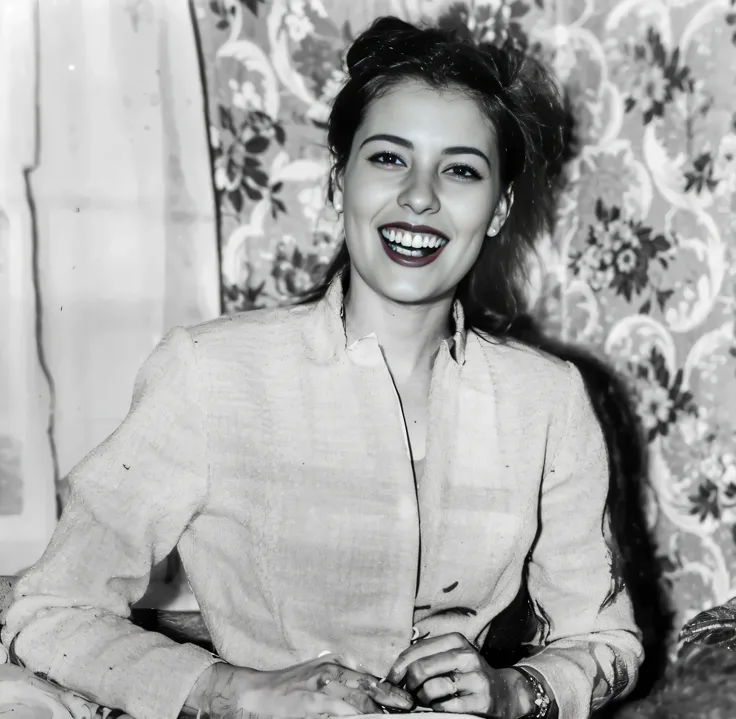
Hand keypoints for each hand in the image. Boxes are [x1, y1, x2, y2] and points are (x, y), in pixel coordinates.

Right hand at [186, 656, 412, 718]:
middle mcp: (329, 679)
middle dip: (388, 706)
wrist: (258, 693)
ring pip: (354, 711)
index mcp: (333, 668)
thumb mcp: (320, 672)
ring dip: (371, 716)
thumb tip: (371, 687)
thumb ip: (344, 678)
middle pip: (366, 696)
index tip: (408, 701)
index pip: (370, 680)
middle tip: (405, 711)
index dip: (391, 692)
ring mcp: (319, 698)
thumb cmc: (292, 684)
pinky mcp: (310, 712)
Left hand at [386, 633, 534, 717]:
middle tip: (406, 693)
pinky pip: (447, 705)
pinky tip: (440, 706)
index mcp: (455, 640)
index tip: (391, 679)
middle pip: (422, 668)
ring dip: (422, 698)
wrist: (503, 692)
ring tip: (425, 700)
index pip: (416, 650)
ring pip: (433, 687)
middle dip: (408, 684)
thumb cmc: (468, 674)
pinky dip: (438, 708)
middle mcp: (466, 655)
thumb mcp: (451, 657)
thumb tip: (396, 671)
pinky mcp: (481, 700)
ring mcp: (475, 677)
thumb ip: (427, 658)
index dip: (398, 667)